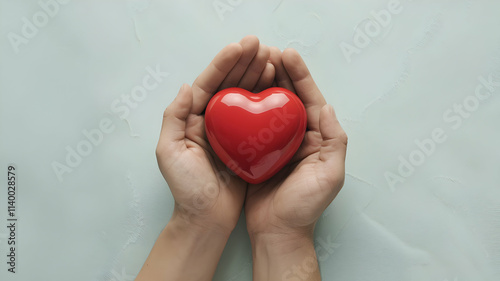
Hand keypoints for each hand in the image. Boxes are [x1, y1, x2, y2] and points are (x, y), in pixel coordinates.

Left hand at [136, 36, 274, 280]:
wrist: (206, 218)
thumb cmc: (187, 189)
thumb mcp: (169, 153)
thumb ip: (174, 118)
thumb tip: (187, 86)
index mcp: (191, 119)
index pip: (208, 83)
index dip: (224, 63)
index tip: (241, 46)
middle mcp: (211, 120)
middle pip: (228, 84)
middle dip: (244, 63)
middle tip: (261, 46)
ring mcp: (230, 130)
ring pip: (244, 96)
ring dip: (256, 75)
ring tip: (272, 59)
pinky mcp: (246, 143)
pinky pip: (256, 116)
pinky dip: (265, 100)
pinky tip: (277, 88)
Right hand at [245, 48, 347, 280]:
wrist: (278, 233)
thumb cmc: (305, 208)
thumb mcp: (330, 176)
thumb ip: (335, 141)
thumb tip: (328, 107)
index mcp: (317, 138)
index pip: (310, 99)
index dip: (300, 75)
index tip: (287, 54)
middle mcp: (297, 136)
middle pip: (289, 96)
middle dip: (280, 72)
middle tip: (266, 51)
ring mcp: (276, 142)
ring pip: (269, 105)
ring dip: (262, 83)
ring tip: (252, 63)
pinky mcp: (257, 151)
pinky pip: (252, 122)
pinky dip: (246, 106)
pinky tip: (237, 92)